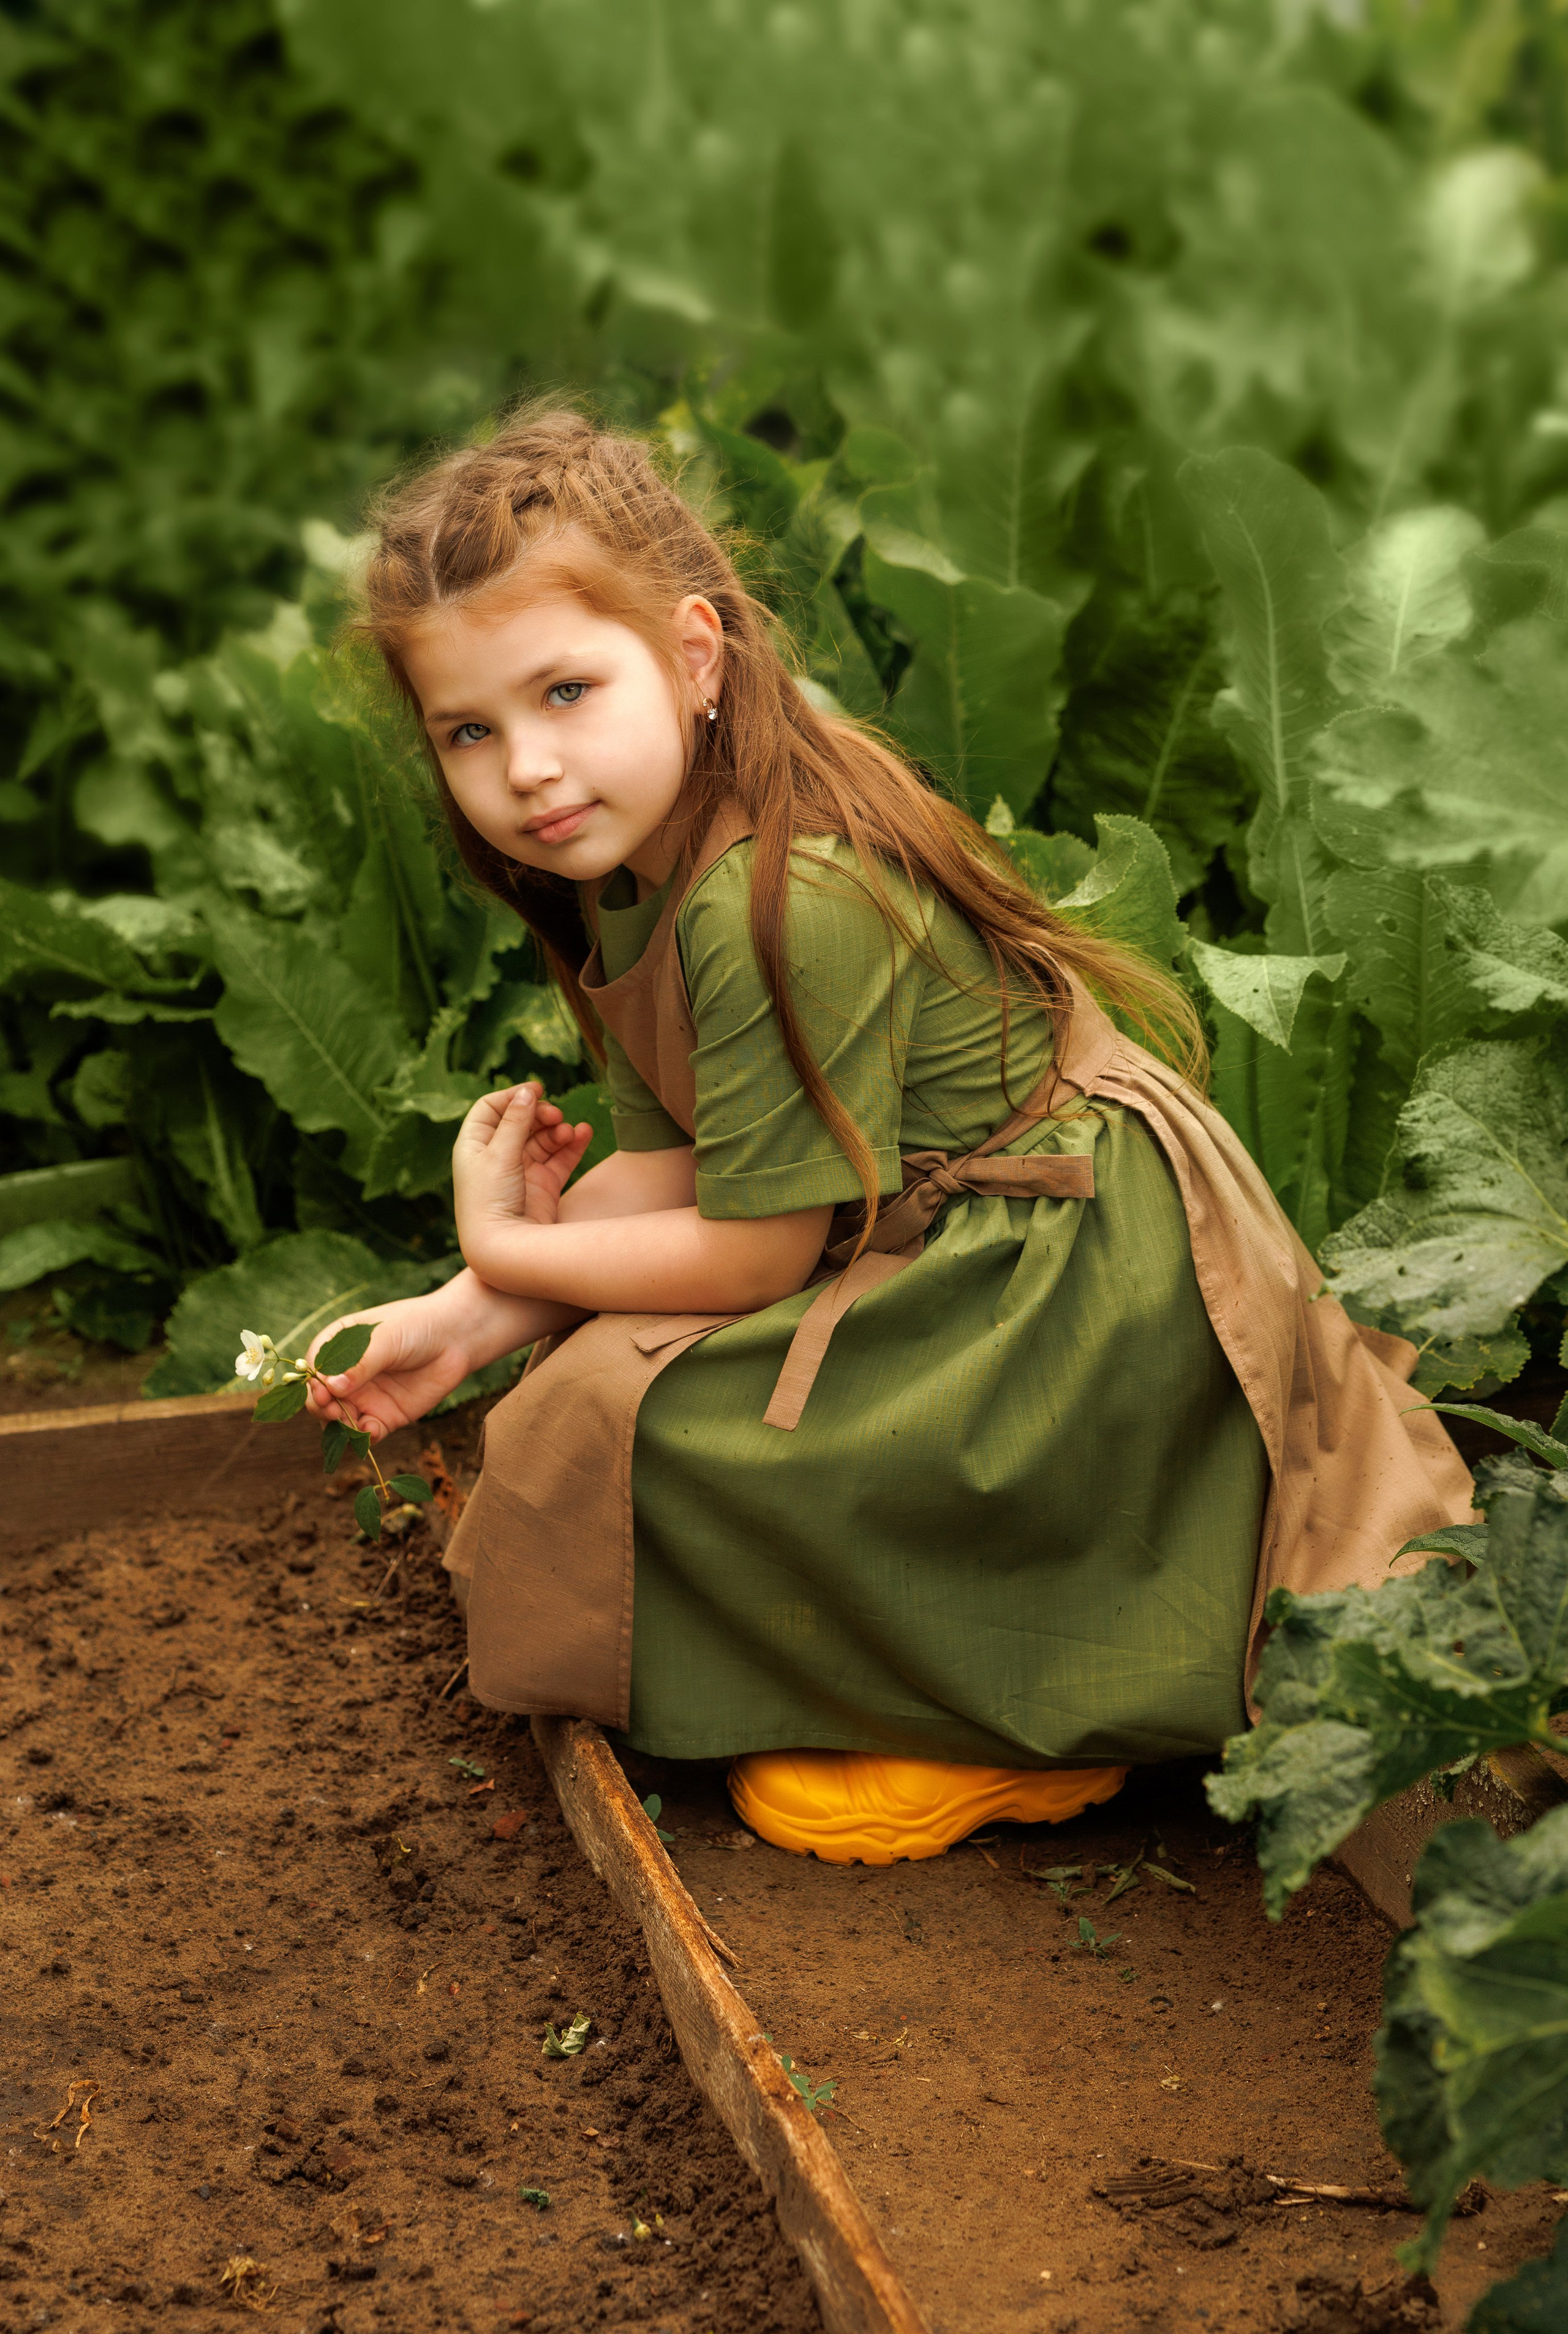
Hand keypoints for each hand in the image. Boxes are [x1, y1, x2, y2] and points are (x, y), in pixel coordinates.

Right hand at [304, 1290, 478, 1441]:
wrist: (456, 1339)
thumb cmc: (416, 1327)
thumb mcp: (386, 1339)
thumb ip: (361, 1363)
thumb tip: (331, 1387)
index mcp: (338, 1348)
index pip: (314, 1367)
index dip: (312, 1381)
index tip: (322, 1391)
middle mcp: (346, 1376)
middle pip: (320, 1398)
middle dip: (321, 1407)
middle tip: (332, 1410)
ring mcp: (364, 1398)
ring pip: (339, 1421)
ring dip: (339, 1426)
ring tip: (351, 1423)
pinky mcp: (384, 1417)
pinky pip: (366, 1433)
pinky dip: (364, 1437)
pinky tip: (372, 1431)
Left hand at [453, 1082, 593, 1252]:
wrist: (504, 1248)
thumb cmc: (490, 1201)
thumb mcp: (499, 1154)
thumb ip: (516, 1121)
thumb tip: (527, 1092)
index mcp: (475, 1146)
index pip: (491, 1109)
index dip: (512, 1097)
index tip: (536, 1090)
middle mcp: (496, 1157)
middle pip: (521, 1121)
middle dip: (539, 1113)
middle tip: (555, 1115)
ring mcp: (521, 1172)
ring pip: (543, 1139)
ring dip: (556, 1130)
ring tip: (567, 1131)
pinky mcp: (543, 1186)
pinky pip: (560, 1159)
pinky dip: (572, 1145)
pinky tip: (583, 1133)